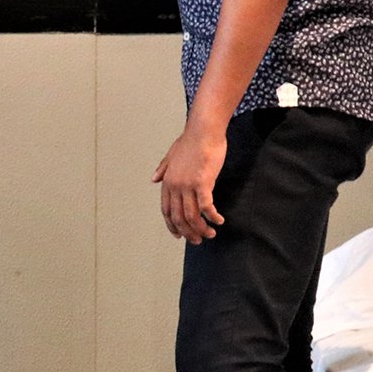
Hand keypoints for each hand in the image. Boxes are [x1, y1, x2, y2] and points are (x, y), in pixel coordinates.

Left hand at [153, 126, 226, 243]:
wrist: (203, 131)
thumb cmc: (190, 142)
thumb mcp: (171, 155)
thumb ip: (162, 169)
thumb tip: (153, 179)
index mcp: (167, 182)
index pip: (167, 210)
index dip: (172, 225)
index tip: (179, 235)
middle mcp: (175, 186)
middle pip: (179, 218)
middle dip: (188, 233)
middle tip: (198, 240)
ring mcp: (188, 185)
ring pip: (192, 216)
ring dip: (202, 229)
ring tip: (211, 234)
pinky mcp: (203, 183)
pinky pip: (206, 207)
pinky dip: (212, 217)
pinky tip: (219, 220)